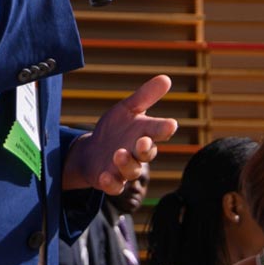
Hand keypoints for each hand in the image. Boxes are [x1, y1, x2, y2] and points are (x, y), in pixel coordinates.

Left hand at [63, 75, 177, 193]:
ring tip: (118, 153)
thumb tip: (167, 78)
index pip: (158, 131)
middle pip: (147, 154)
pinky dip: (110, 182)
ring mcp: (124, 169)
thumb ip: (145, 97)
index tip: (171, 124)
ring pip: (131, 170)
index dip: (164, 129)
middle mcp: (137, 153)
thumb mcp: (126, 110)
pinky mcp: (110, 181)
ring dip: (126, 163)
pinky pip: (113, 186)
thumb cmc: (115, 129)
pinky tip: (104, 176)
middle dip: (146, 149)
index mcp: (144, 134)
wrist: (92, 151)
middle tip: (143, 142)